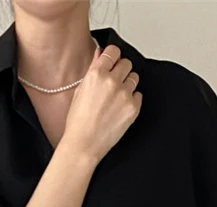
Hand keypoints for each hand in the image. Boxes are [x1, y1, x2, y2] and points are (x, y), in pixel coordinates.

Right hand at [59, 44, 141, 163]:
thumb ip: (93, 70)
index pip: (113, 51)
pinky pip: (138, 95)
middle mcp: (112, 81)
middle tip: (114, 84)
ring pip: (134, 78)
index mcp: (96, 74)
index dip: (113, 57)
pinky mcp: (133, 107)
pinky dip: (132, 100)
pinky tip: (120, 109)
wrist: (84, 145)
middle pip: (126, 63)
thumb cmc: (78, 122)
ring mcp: (124, 94)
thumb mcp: (80, 91)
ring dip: (127, 85)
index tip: (113, 62)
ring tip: (116, 99)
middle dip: (121, 71)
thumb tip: (101, 54)